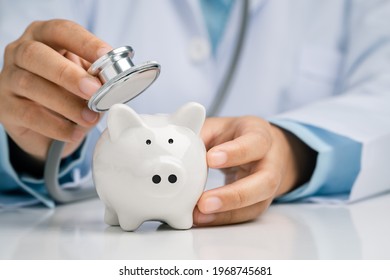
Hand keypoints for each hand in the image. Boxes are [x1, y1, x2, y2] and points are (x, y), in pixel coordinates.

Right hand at [0, 19, 111, 161]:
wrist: (49, 125)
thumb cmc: (70, 92)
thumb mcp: (87, 79)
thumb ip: (96, 77)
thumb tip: (112, 83)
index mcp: (44, 36)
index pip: (61, 30)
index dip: (84, 42)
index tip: (105, 56)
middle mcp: (20, 52)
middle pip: (36, 54)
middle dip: (68, 73)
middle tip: (93, 90)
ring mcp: (8, 79)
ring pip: (30, 85)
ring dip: (66, 103)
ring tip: (90, 117)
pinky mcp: (5, 107)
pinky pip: (28, 115)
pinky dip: (56, 126)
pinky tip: (75, 132)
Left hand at [193, 116, 315, 225]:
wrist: (261, 150)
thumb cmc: (236, 136)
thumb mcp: (220, 126)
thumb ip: (201, 134)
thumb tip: (177, 150)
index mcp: (260, 135)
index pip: (255, 142)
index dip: (235, 152)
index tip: (211, 159)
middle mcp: (270, 162)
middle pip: (265, 181)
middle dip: (234, 195)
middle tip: (204, 202)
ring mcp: (267, 186)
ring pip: (256, 204)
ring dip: (226, 213)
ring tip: (199, 216)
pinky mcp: (259, 203)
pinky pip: (244, 215)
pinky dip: (223, 219)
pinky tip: (203, 220)